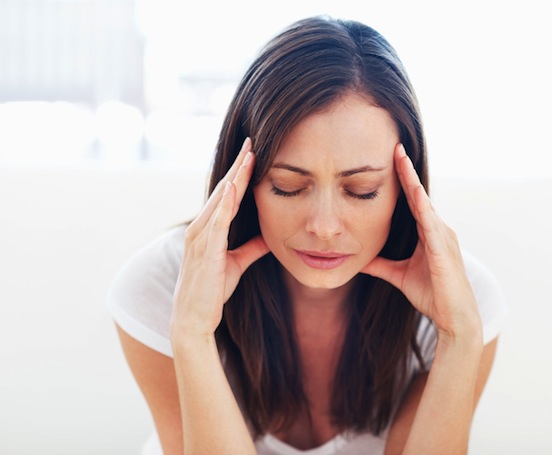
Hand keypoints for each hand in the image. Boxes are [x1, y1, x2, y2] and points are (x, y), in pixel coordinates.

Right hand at [170, 138, 269, 339]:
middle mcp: (200, 227)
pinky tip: (234, 186)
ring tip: (249, 155)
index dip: (240, 172)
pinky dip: (225, 203)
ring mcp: (200, 237)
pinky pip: (216, 222)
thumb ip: (252, 246)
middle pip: (223, 189)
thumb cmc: (213, 291)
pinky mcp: (205, 250)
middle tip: (253, 141)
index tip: (253, 152)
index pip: (227, 193)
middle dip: (238, 165)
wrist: (194, 319)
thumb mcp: (238, 263)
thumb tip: (271, 235)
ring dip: (235, 176)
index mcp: (208, 229)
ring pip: (221, 200)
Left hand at [361, 144, 480, 339]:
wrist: (453, 317)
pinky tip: (414, 191)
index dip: (402, 180)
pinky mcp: (443, 249)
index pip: (412, 201)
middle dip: (407, 171)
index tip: (392, 158)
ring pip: (425, 203)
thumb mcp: (398, 275)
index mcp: (427, 233)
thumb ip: (380, 265)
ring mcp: (443, 237)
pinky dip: (423, 206)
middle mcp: (437, 229)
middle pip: (419, 195)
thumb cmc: (432, 295)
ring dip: (413, 181)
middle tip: (395, 147)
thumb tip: (358, 258)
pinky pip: (431, 223)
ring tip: (401, 159)